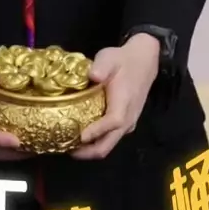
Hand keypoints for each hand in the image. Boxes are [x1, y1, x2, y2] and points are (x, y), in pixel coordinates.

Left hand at [71, 33, 160, 160]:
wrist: (143, 61)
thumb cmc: (123, 60)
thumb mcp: (109, 57)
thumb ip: (101, 66)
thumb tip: (92, 76)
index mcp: (124, 103)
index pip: (112, 122)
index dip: (96, 132)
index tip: (78, 137)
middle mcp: (128, 119)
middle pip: (108, 144)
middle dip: (87, 152)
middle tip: (65, 148)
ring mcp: (128, 124)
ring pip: (109, 145)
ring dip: (90, 149)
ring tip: (68, 144)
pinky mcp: (125, 124)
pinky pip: (110, 139)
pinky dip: (95, 142)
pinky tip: (80, 137)